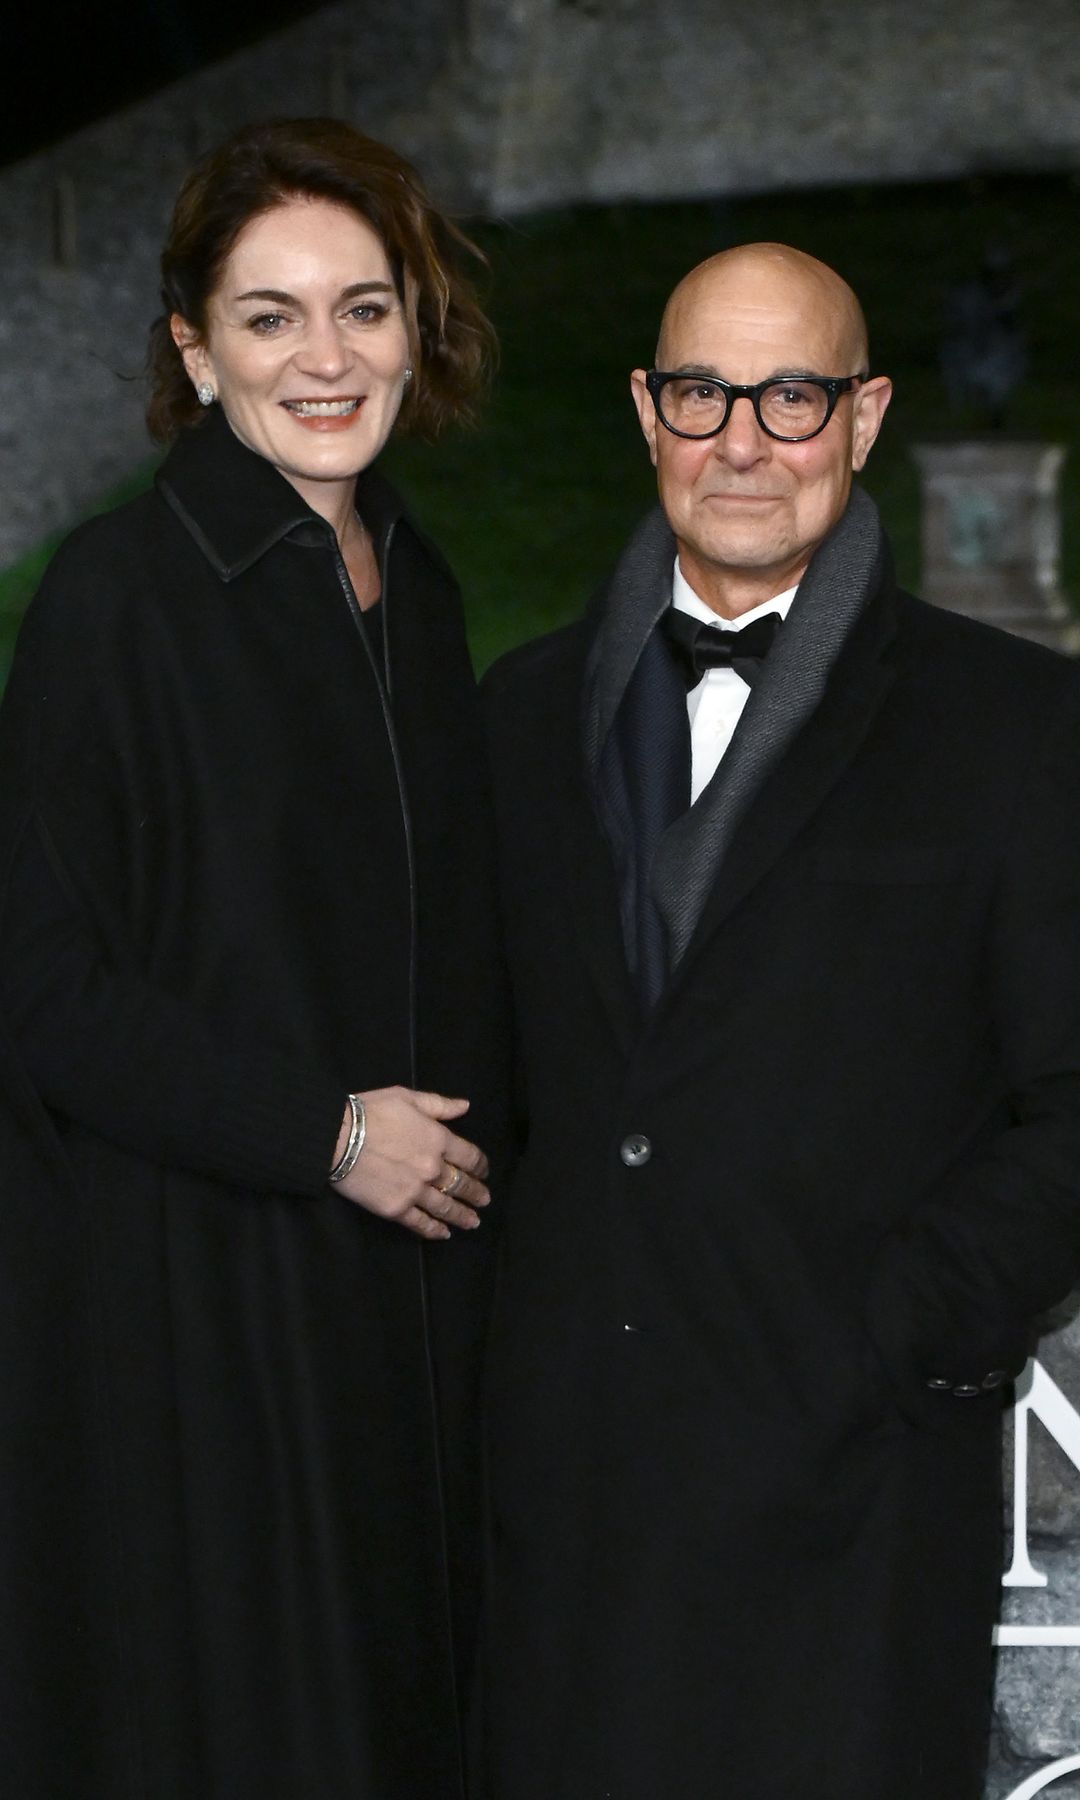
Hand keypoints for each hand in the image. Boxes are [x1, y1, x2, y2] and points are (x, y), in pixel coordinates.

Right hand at [330, 1086, 490, 1238]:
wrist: (338, 1138)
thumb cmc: (371, 1112)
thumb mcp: (407, 1097)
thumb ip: (439, 1105)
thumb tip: (465, 1106)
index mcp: (438, 1139)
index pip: (469, 1156)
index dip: (480, 1166)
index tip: (484, 1172)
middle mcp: (432, 1168)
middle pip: (461, 1184)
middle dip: (476, 1193)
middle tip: (485, 1201)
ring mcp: (415, 1191)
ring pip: (445, 1207)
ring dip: (462, 1215)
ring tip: (473, 1222)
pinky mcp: (395, 1208)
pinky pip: (420, 1223)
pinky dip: (434, 1230)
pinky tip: (444, 1234)